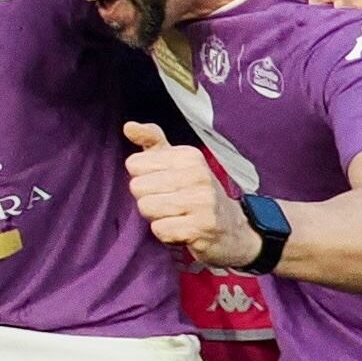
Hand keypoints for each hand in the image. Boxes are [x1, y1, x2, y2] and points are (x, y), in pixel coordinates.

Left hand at [117, 123, 242, 262]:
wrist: (233, 230)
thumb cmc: (196, 194)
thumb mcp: (177, 162)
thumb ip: (152, 141)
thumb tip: (128, 126)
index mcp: (188, 156)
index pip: (134, 164)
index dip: (144, 179)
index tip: (165, 185)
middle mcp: (198, 175)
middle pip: (137, 187)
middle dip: (148, 200)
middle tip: (171, 204)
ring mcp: (202, 201)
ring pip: (146, 207)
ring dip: (157, 218)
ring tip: (177, 216)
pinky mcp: (201, 227)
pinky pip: (160, 230)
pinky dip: (166, 235)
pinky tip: (183, 230)